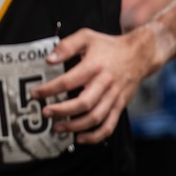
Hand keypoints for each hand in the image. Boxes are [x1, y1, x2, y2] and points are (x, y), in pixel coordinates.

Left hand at [31, 26, 158, 143]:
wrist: (140, 54)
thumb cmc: (109, 46)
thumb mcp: (86, 37)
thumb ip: (66, 46)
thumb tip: (49, 59)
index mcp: (94, 66)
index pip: (68, 81)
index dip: (50, 90)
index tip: (36, 94)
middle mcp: (105, 84)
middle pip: (83, 103)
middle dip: (62, 111)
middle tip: (45, 113)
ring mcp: (114, 97)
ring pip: (95, 118)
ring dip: (75, 126)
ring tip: (57, 127)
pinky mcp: (120, 106)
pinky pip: (109, 125)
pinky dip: (95, 136)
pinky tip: (80, 138)